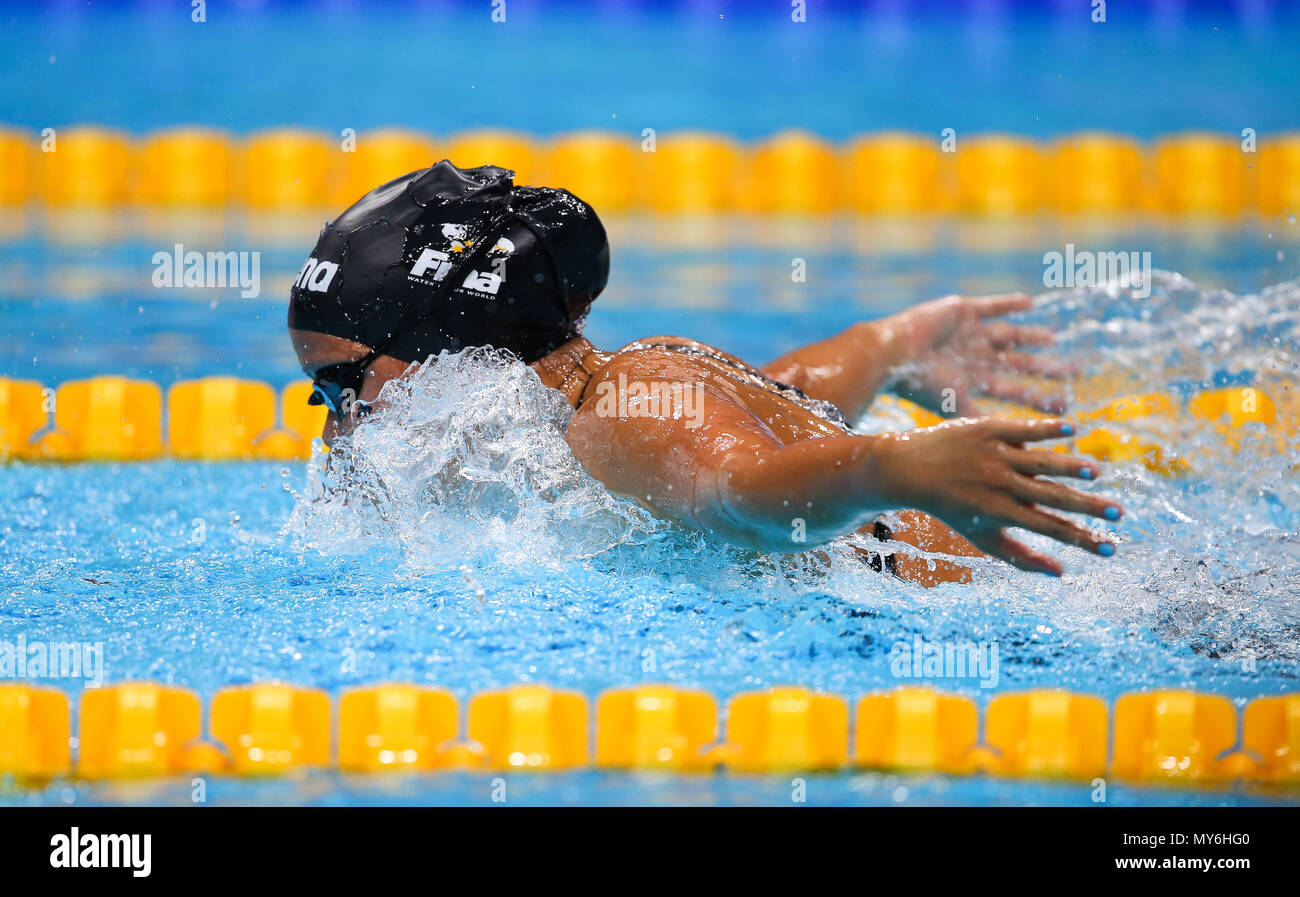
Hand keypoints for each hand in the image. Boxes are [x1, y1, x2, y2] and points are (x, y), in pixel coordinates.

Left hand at [875, 417, 1120, 574]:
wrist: (910, 469)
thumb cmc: (952, 508)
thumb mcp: (981, 537)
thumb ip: (1021, 557)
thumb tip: (1062, 573)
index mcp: (1000, 512)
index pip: (1050, 528)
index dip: (1082, 540)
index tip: (1112, 549)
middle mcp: (999, 484)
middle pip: (1052, 496)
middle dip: (1088, 507)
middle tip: (1119, 514)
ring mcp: (995, 455)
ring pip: (1041, 461)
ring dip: (1070, 466)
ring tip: (1096, 472)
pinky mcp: (988, 429)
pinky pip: (1024, 428)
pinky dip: (1048, 429)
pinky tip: (1073, 429)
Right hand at [882, 293, 1072, 416]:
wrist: (893, 355)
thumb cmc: (920, 385)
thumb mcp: (956, 408)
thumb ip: (983, 421)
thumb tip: (1012, 447)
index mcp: (974, 382)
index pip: (1014, 391)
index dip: (1038, 398)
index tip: (1066, 405)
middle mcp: (975, 358)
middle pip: (1019, 364)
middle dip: (1046, 369)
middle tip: (1077, 372)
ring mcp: (970, 334)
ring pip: (1010, 335)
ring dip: (1032, 337)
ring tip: (1053, 339)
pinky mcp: (963, 311)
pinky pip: (992, 306)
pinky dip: (1010, 304)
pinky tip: (1030, 303)